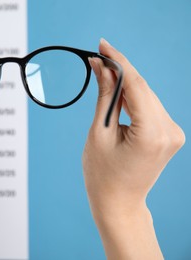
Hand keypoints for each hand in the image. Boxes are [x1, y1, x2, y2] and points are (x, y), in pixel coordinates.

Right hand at [83, 39, 184, 258]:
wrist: (118, 202)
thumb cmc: (102, 174)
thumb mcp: (99, 132)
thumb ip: (106, 96)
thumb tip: (101, 67)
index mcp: (152, 134)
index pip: (136, 85)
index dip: (118, 61)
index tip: (102, 46)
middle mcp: (170, 131)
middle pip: (143, 89)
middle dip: (120, 71)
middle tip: (97, 58)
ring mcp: (173, 133)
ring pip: (147, 96)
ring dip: (126, 84)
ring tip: (103, 75)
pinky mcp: (170, 134)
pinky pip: (150, 107)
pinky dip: (133, 98)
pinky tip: (118, 94)